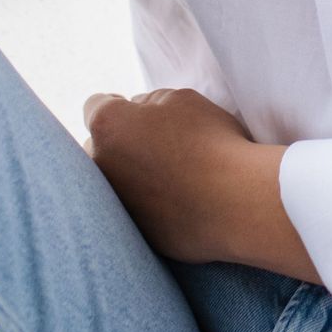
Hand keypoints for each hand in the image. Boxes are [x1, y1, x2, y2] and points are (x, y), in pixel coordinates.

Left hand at [82, 87, 256, 263]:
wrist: (236, 202)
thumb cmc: (211, 142)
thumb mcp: (182, 99)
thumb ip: (151, 102)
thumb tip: (140, 112)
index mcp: (107, 125)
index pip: (95, 105)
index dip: (116, 104)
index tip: (134, 111)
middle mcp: (100, 165)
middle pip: (97, 146)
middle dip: (117, 142)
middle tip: (153, 142)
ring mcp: (115, 203)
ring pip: (113, 182)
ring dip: (130, 175)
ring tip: (166, 174)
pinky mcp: (135, 232)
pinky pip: (135, 211)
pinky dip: (149, 205)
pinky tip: (177, 200)